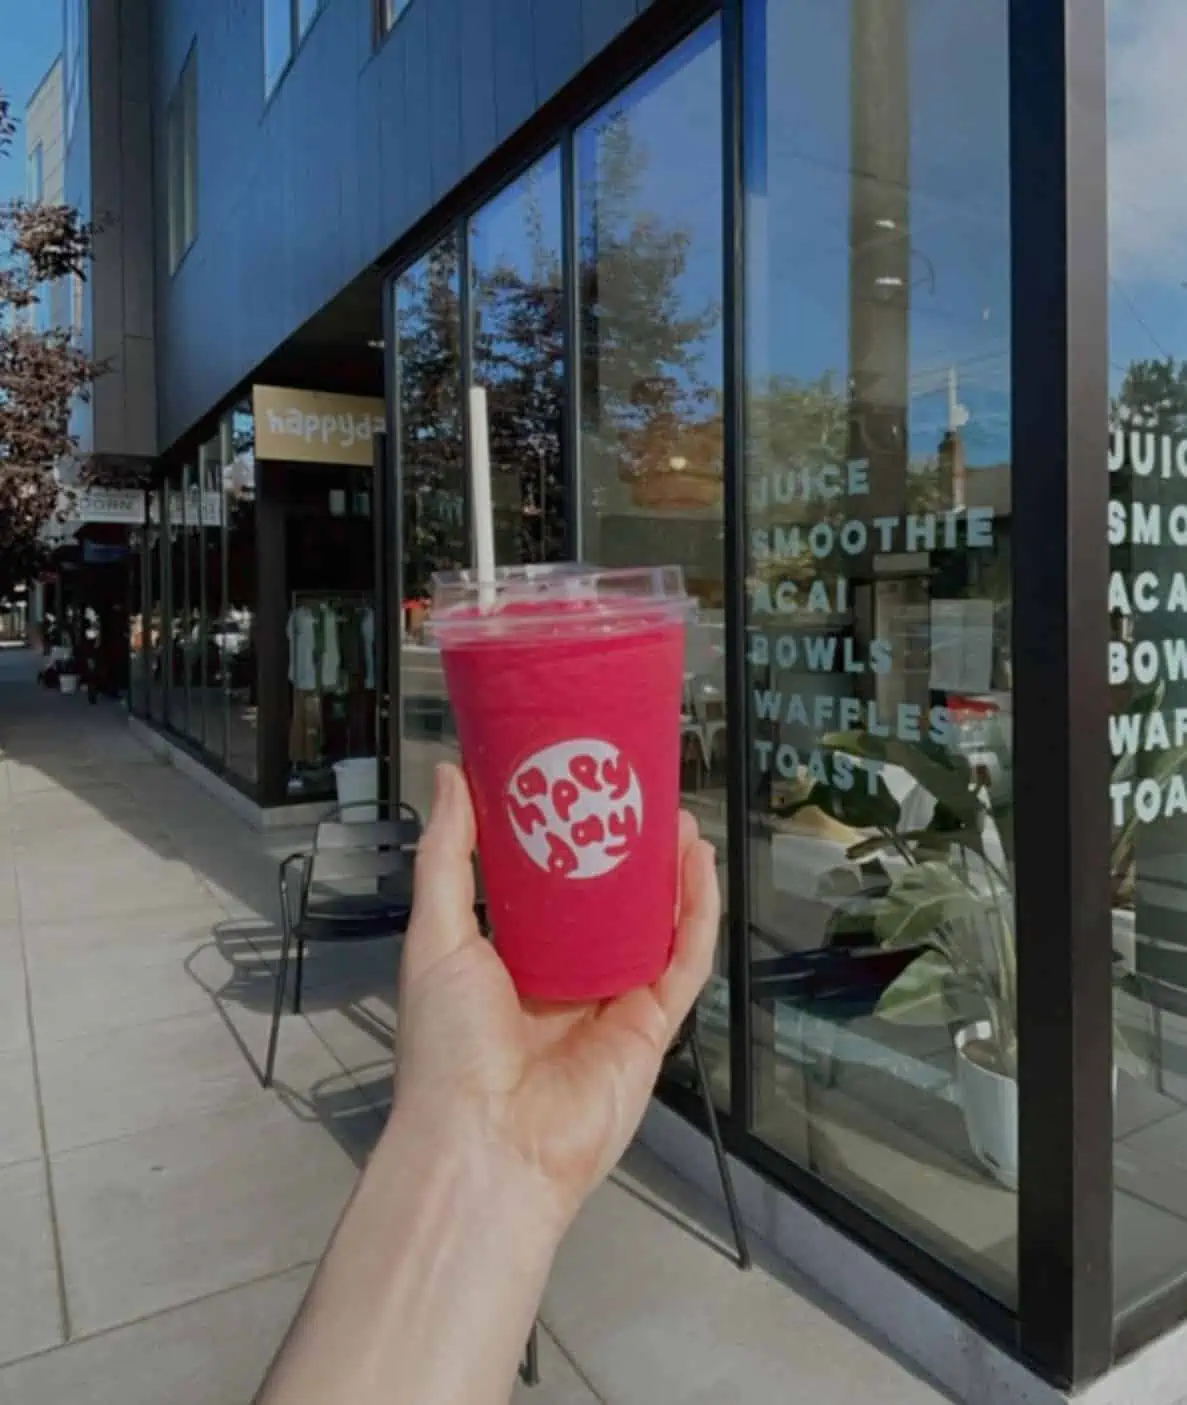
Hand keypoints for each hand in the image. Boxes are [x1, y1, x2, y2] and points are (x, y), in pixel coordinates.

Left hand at [391, 763, 719, 1232]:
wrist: (486, 1144)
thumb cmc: (448, 1045)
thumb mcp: (436, 936)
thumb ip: (448, 856)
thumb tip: (450, 774)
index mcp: (510, 961)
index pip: (549, 889)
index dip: (569, 837)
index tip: (580, 785)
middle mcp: (566, 980)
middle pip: (611, 904)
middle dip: (628, 851)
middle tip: (641, 795)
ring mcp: (613, 1004)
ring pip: (655, 927)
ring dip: (671, 874)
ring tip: (679, 818)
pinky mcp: (652, 1028)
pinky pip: (684, 962)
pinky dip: (696, 913)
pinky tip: (700, 865)